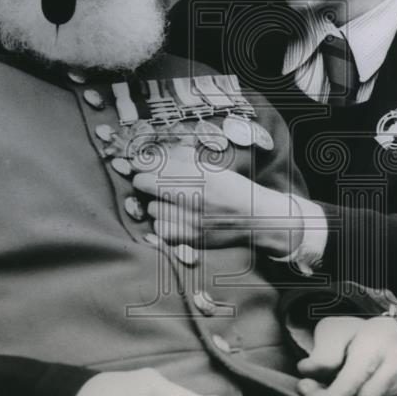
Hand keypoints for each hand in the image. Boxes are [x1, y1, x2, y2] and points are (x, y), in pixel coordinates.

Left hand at [132, 159, 302, 254]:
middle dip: (145, 183)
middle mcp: (192, 195)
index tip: (141, 166)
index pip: (152, 166)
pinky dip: (163, 223)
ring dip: (157, 205)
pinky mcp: (190, 238)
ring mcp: (190, 219)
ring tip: (172, 203)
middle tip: (152, 184)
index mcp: (198, 174)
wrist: (255, 218)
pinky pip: (159, 229)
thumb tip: (151, 157)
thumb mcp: (210, 168)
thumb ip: (181, 161)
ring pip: (151, 208)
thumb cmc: (232, 190)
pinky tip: (175, 219)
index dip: (142, 165)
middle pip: (144, 185)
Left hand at [295, 315, 396, 395]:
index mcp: (381, 341)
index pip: (360, 371)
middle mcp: (396, 368)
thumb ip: (323, 351)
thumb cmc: (354, 334)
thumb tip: (307, 371)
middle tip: (304, 390)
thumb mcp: (334, 330)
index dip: (338, 390)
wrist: (382, 341)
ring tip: (316, 395)